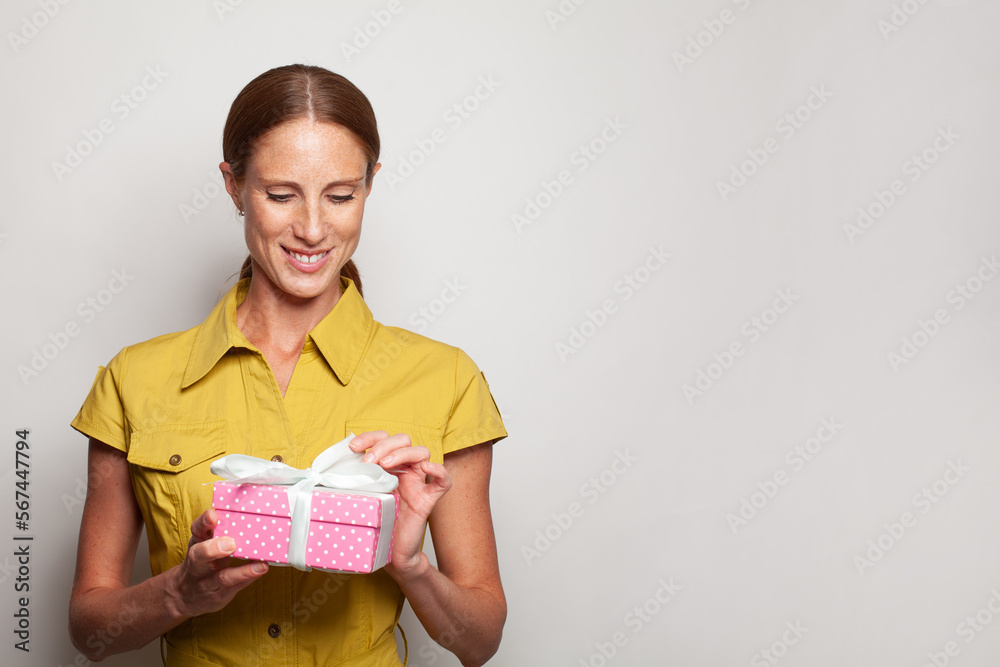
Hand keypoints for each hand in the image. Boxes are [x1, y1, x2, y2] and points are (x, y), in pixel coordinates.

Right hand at [167, 509, 268, 618]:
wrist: (182, 596)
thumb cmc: (201, 563)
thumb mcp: (204, 545)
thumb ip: (218, 531)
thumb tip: (244, 512)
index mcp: (197, 544)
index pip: (196, 530)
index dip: (203, 522)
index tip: (212, 515)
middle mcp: (198, 564)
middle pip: (199, 556)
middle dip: (213, 549)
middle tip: (230, 543)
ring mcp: (206, 583)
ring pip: (220, 578)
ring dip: (241, 572)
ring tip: (260, 565)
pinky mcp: (217, 596)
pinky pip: (233, 588)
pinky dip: (248, 580)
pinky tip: (261, 572)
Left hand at [349, 431, 451, 573]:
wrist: (388, 556)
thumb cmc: (373, 526)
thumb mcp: (357, 498)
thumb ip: (348, 483)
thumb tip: (320, 473)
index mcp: (386, 467)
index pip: (383, 438)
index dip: (370, 437)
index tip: (354, 448)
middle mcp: (403, 471)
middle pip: (403, 440)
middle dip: (385, 445)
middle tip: (369, 462)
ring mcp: (418, 484)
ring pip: (422, 452)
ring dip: (403, 453)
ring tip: (386, 465)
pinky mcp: (428, 500)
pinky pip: (443, 480)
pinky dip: (439, 470)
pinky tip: (427, 468)